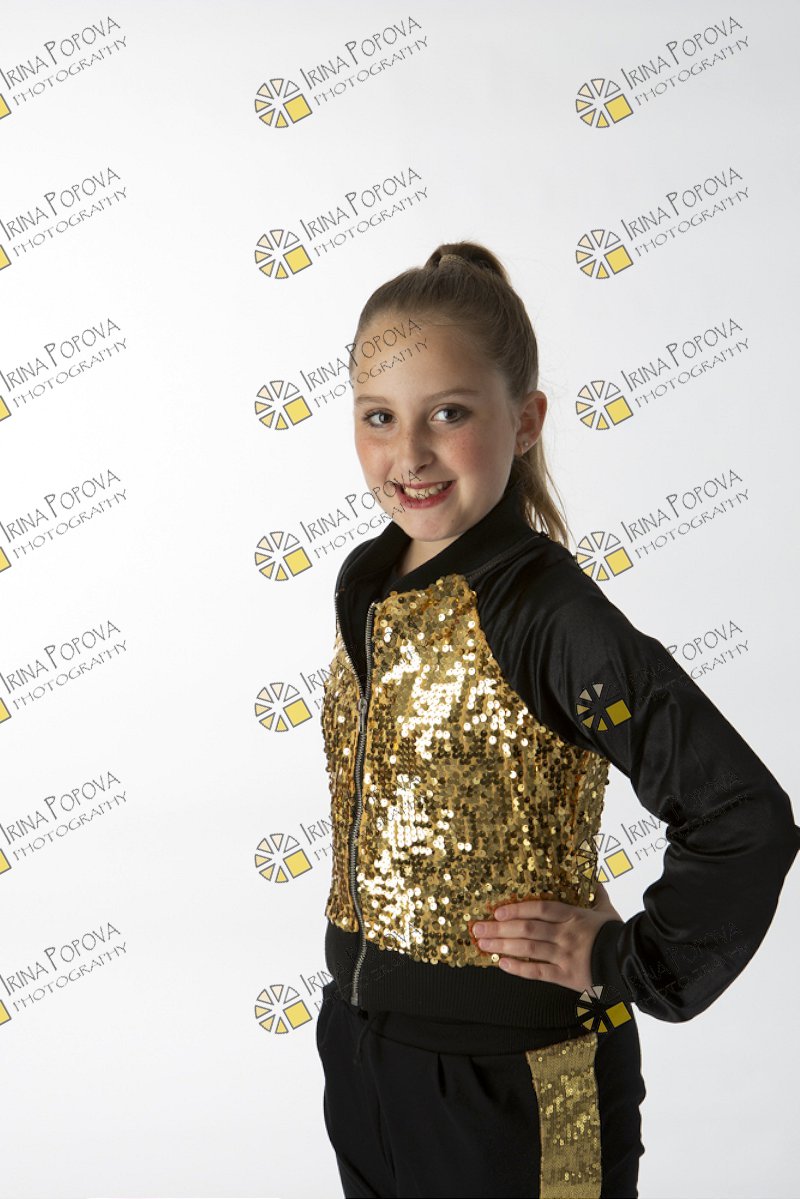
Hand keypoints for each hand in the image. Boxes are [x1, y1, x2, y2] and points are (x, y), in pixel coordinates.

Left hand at [470, 882, 622, 993]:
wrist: (632, 964)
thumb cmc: (617, 934)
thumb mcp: (606, 910)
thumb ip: (595, 891)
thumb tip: (592, 872)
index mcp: (574, 916)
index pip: (541, 909)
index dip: (518, 909)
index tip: (497, 911)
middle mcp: (566, 934)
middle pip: (528, 929)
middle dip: (500, 929)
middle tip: (477, 928)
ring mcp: (564, 956)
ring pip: (529, 950)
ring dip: (503, 946)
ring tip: (483, 944)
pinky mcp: (566, 976)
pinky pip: (538, 972)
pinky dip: (519, 969)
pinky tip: (502, 964)